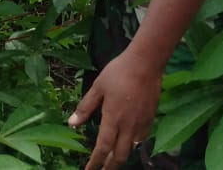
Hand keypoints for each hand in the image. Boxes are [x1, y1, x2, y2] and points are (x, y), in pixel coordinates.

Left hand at [68, 51, 162, 169]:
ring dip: (122, 157)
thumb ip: (85, 107)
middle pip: (120, 155)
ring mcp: (141, 123)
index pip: (103, 148)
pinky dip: (133, 145)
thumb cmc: (119, 72)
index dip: (95, 162)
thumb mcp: (98, 87)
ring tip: (114, 159)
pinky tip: (129, 142)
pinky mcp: (150, 118)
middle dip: (110, 166)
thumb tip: (71, 123)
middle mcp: (128, 125)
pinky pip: (141, 138)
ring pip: (132, 149)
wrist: (146, 63)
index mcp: (113, 118)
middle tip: (102, 169)